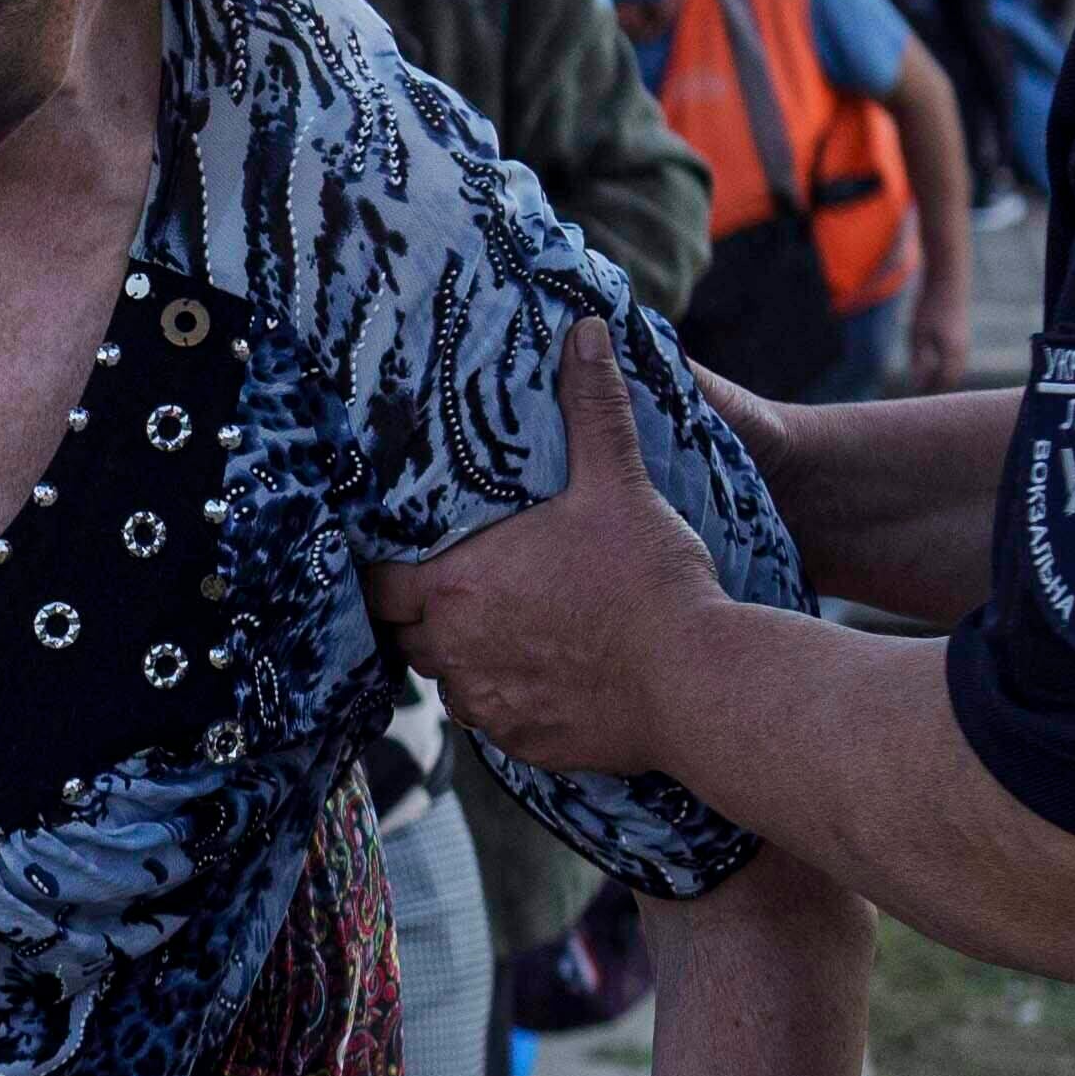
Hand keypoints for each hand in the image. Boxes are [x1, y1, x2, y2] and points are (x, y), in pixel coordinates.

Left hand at [370, 311, 693, 786]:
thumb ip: (592, 407)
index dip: (384, 572)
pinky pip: (496, 723)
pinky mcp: (527, 744)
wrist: (697, 680)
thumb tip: (585, 330)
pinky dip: (510, 699)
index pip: (377, 586)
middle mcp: (456, 653)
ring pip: (451, 683)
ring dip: (467, 659)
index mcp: (454, 587)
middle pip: (407, 637)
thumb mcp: (616, 482)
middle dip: (425, 615)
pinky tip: (547, 672)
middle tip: (459, 588)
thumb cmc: (647, 580)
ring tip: (507, 628)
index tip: (400, 558)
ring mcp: (490, 706)